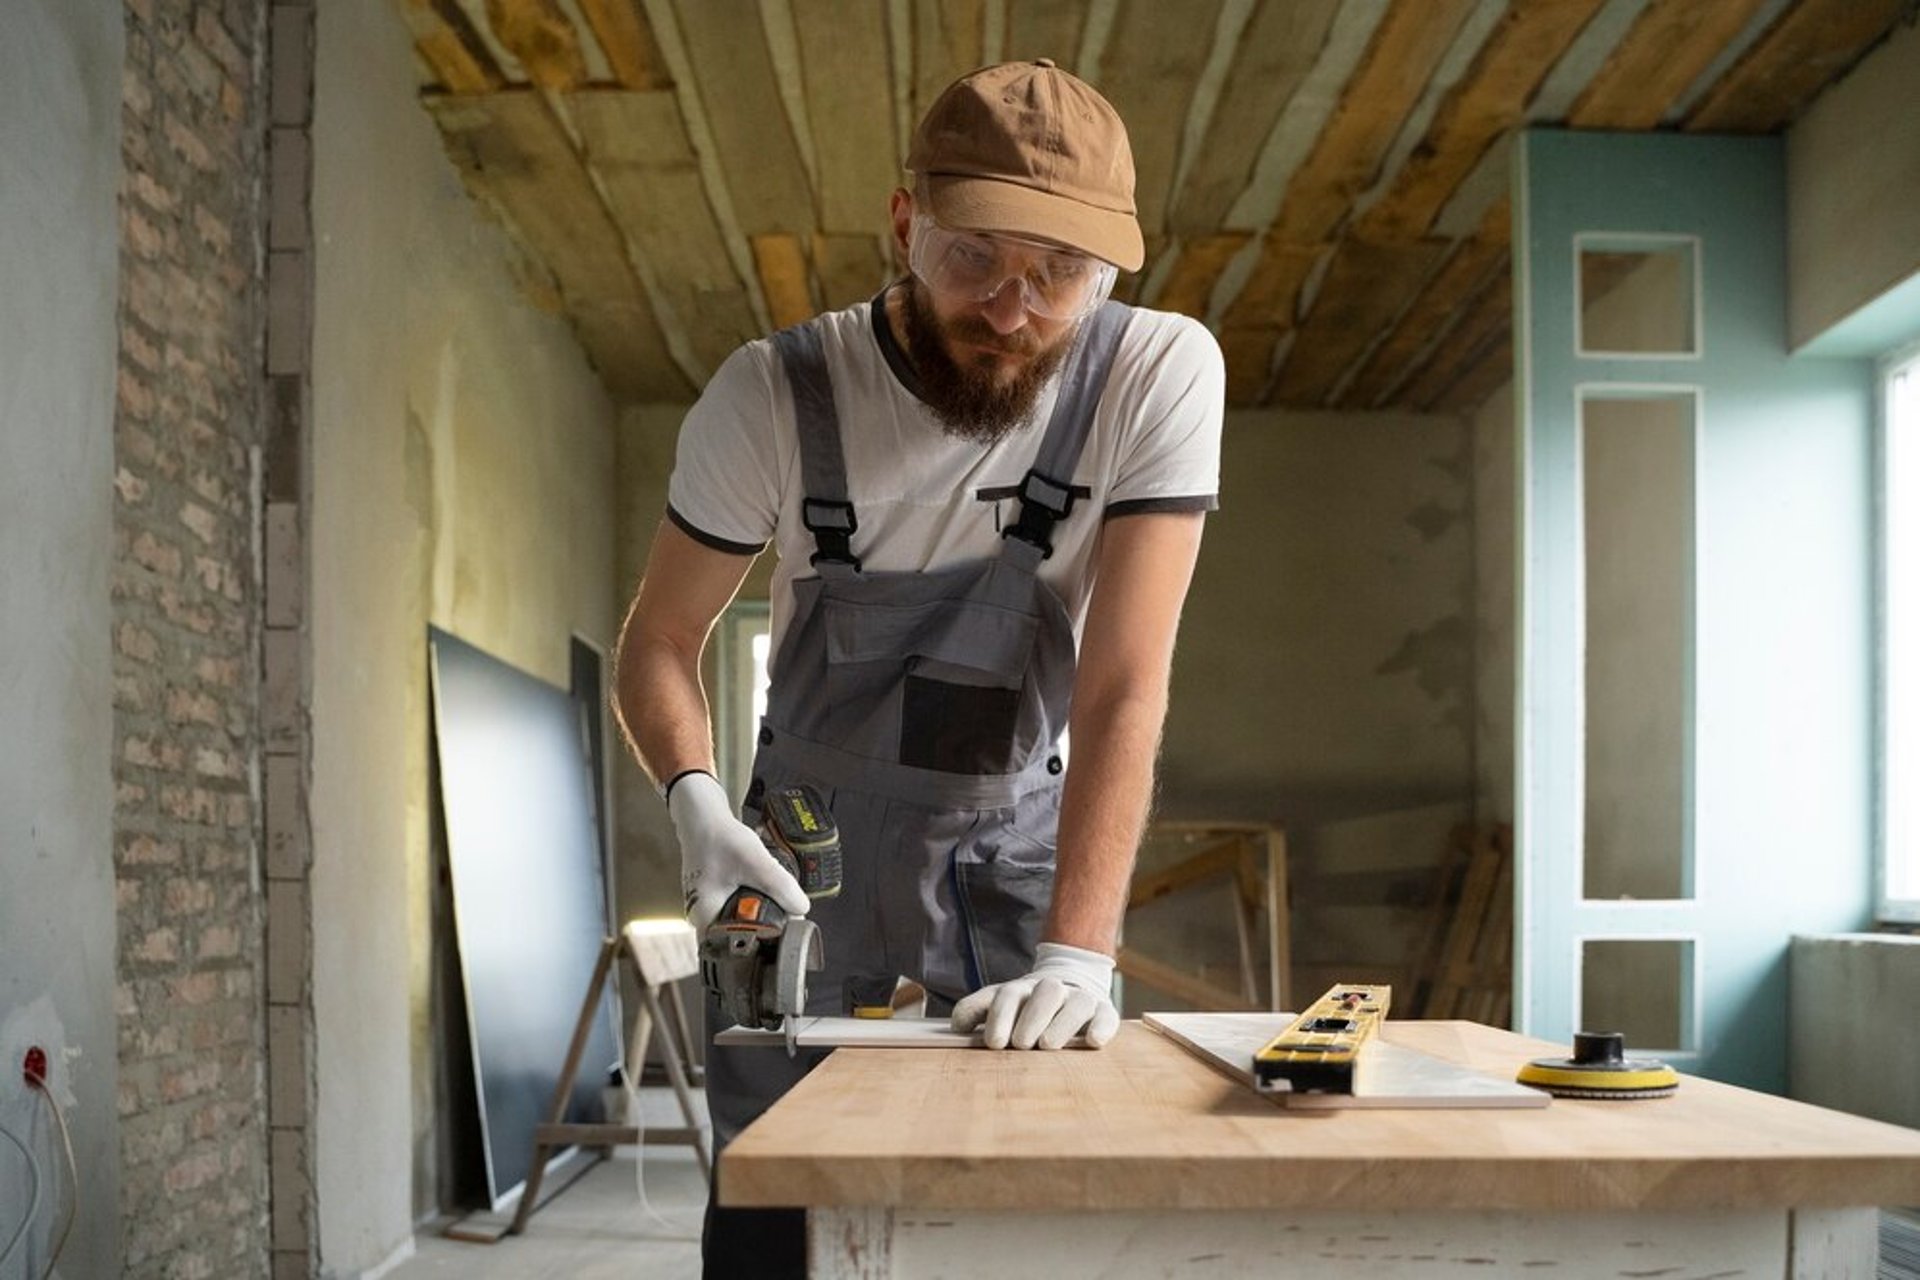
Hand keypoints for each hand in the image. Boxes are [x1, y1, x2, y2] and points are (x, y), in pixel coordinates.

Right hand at [668, 771, 809, 931]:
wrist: (704, 817)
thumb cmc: (719, 839)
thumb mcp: (755, 863)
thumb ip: (780, 887)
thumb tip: (801, 910)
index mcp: (705, 920)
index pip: (739, 948)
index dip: (766, 943)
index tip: (787, 932)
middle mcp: (704, 920)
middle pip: (745, 935)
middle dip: (770, 924)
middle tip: (788, 910)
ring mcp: (710, 909)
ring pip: (746, 920)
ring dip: (765, 909)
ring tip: (775, 894)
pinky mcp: (718, 898)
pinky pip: (743, 906)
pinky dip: (759, 898)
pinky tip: (765, 886)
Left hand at [950, 942, 1119, 1049]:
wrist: (1069, 984)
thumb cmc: (1025, 1008)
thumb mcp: (998, 1005)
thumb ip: (975, 1012)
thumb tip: (956, 1028)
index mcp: (1020, 989)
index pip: (1006, 996)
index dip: (998, 1016)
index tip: (993, 1043)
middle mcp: (1050, 989)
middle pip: (1043, 994)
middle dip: (1030, 1019)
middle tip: (1020, 1045)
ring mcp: (1079, 999)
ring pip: (1075, 1003)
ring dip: (1061, 1023)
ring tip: (1048, 1045)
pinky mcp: (1103, 1011)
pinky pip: (1106, 1015)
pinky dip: (1101, 1027)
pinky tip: (1092, 1041)